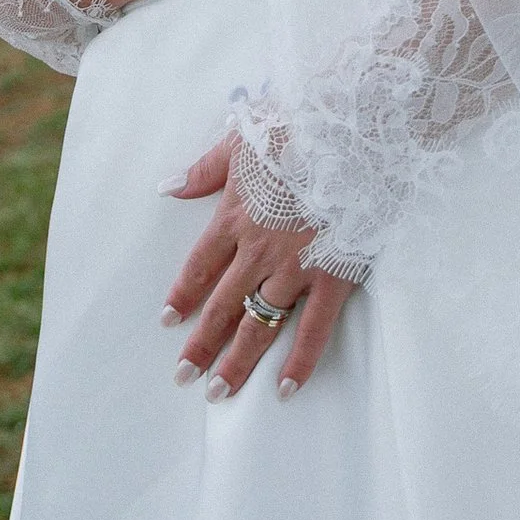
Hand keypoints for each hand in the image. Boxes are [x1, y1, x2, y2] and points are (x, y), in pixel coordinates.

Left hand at [159, 134, 356, 400]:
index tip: (168, 322)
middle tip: (183, 375)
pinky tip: (286, 388)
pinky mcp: (334, 276)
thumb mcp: (242, 139)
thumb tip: (169, 186)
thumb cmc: (298, 127)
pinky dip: (300, 361)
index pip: (200, 266)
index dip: (183, 296)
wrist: (351, 129)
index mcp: (235, 216)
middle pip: (223, 305)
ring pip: (260, 324)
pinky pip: (314, 329)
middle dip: (201, 343)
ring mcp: (296, 268)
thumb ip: (205, 168)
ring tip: (218, 392)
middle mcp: (259, 250)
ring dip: (237, 360)